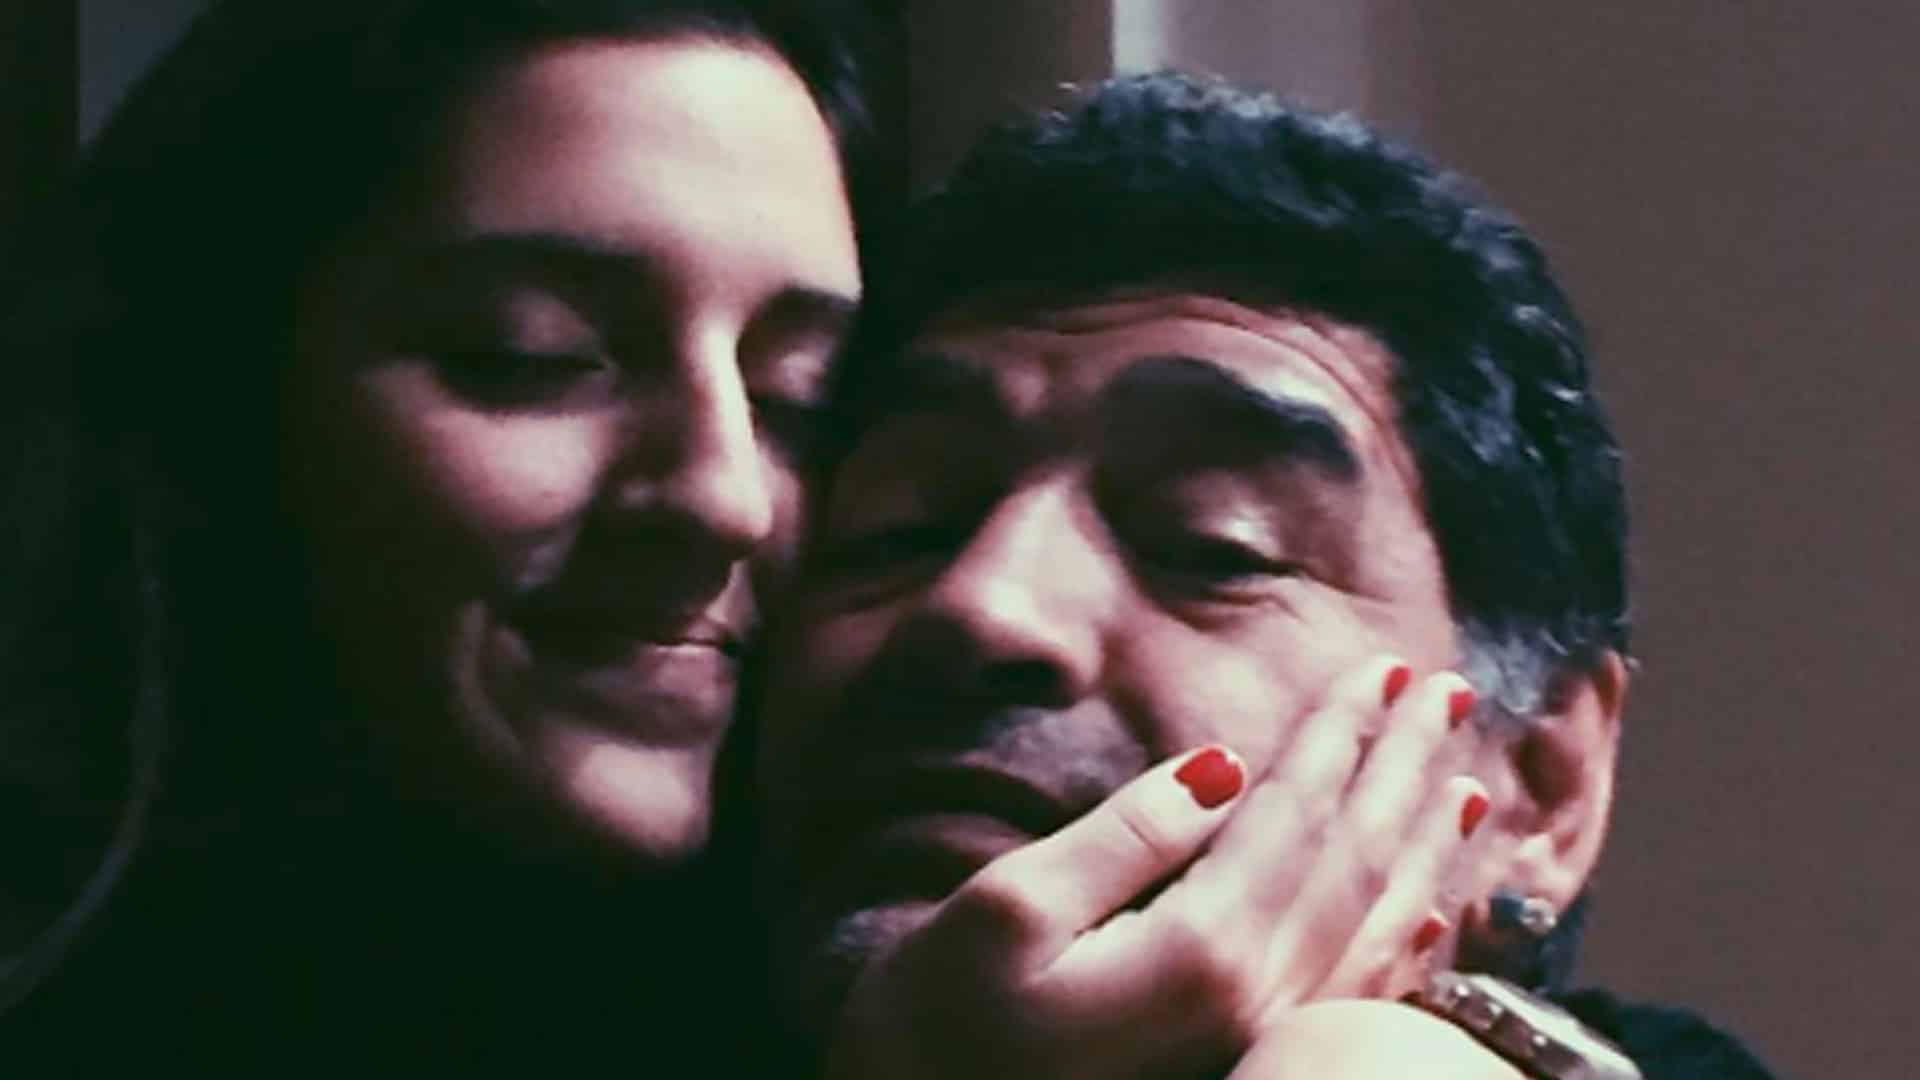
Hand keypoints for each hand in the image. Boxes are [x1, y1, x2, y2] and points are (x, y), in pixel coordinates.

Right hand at [824, 656, 1491, 1079]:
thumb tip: (1223, 767)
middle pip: (1356, 860)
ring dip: (1427, 846)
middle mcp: (1255, 996)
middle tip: (1448, 690)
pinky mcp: (1249, 1065)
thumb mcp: (1009, 910)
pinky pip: (1361, 995)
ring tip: (1469, 781)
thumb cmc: (938, 1024)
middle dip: (1405, 767)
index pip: (1294, 813)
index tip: (1381, 666)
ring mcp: (1261, 1040)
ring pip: (1378, 926)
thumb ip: (1125, 836)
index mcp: (1200, 946)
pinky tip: (1436, 916)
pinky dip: (1411, 945)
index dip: (1341, 734)